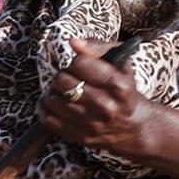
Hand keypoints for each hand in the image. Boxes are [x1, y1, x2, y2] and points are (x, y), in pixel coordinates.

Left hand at [39, 38, 159, 159]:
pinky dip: (46, 109)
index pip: (79, 63)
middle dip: (62, 75)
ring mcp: (90, 123)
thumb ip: (99, 48)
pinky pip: (48, 119)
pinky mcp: (78, 136)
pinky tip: (56, 104)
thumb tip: (73, 42)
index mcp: (117, 85)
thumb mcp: (122, 64)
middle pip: (62, 80)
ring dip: (53, 91)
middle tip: (69, 79)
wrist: (133, 127)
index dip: (76, 62)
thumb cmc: (124, 91)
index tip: (81, 67)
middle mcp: (105, 105)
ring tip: (62, 91)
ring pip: (52, 99)